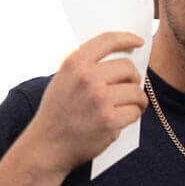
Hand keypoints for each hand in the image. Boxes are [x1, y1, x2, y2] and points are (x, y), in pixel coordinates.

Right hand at [25, 31, 147, 175]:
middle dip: (133, 78)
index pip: (108, 40)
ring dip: (137, 100)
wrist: (47, 146)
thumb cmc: (57, 113)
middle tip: (130, 88)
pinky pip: (135, 111)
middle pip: (128, 68)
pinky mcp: (110, 121)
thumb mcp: (63, 80)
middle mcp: (87, 78)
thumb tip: (121, 58)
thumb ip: (86, 66)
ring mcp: (100, 100)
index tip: (138, 42)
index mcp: (75, 63)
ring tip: (129, 106)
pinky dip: (133, 115)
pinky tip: (122, 119)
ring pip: (136, 91)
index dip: (127, 38)